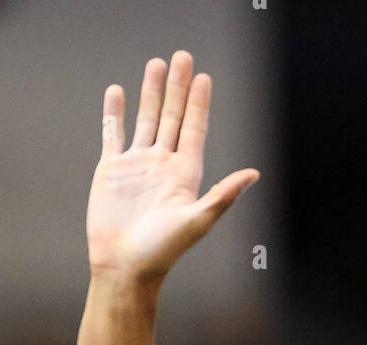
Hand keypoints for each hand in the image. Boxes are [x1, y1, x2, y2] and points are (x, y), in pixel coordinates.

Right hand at [87, 50, 258, 284]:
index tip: (204, 77)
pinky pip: (113, 134)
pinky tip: (117, 92)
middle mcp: (162, 166)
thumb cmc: (162, 251)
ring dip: (151, 94)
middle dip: (178, 88)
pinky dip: (114, 114)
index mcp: (185, 175)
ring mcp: (137, 166)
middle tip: (182, 56)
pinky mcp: (111, 170)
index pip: (194, 130)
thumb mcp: (197, 220)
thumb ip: (224, 195)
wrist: (124, 267)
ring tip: (156, 64)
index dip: (199, 104)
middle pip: (172, 118)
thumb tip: (255, 174)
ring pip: (146, 120)